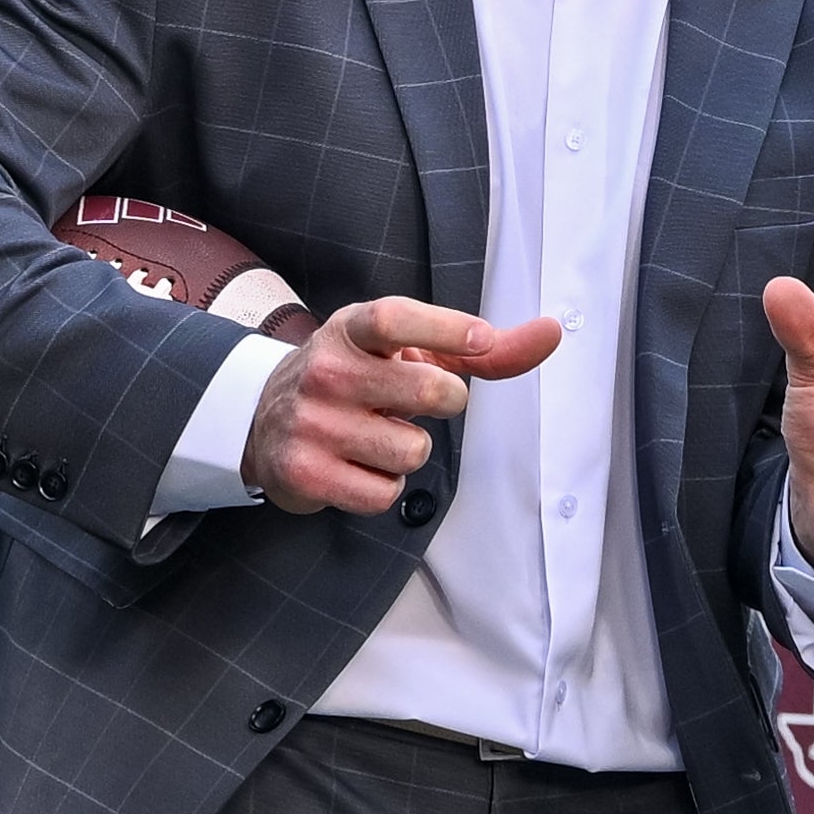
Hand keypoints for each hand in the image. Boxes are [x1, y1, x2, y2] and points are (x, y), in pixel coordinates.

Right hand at [242, 298, 558, 516]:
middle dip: (442, 402)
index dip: (444, 328)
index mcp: (349, 331)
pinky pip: (384, 494)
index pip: (394, 319)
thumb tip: (551, 333)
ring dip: (407, 449)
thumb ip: (476, 350)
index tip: (482, 339)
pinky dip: (382, 487)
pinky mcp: (306, 472)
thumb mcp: (401, 350)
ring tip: (375, 435)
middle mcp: (326, 372)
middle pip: (428, 391)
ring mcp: (312, 423)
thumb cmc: (353, 378)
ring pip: (412, 451)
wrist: (263, 420)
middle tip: (413, 401)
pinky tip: (357, 464)